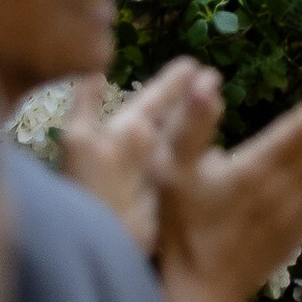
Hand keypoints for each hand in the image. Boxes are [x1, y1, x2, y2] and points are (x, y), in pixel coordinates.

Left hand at [55, 59, 222, 255]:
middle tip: (214, 76)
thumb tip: (93, 74)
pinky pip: (195, 175)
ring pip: (187, 141)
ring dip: (204, 122)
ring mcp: (163, 175)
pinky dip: (209, 164)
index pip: (153, 100)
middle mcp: (147, 151)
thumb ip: (85, 105)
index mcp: (126, 133)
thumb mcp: (79, 140)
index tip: (191, 64)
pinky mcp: (175, 198)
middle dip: (192, 98)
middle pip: (175, 118)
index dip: (171, 83)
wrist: (98, 238)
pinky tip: (222, 154)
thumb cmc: (89, 186)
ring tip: (221, 102)